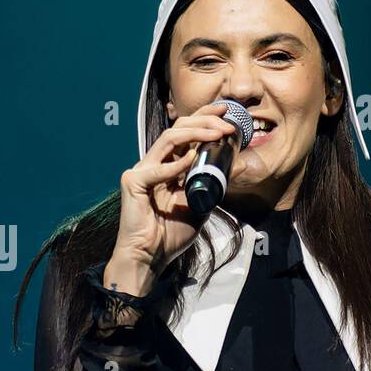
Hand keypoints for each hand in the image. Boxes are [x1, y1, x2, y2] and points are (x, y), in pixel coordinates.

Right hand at [105, 102, 241, 296]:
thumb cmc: (170, 236)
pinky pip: (156, 169)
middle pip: (177, 129)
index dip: (204, 118)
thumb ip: (214, 186)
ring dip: (196, 133)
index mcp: (168, 168)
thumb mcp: (201, 206)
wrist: (150, 258)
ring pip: (168, 139)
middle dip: (204, 121)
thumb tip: (238, 165)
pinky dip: (176, 165)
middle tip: (227, 123)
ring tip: (217, 134)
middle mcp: (154, 165)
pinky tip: (192, 161)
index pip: (185, 133)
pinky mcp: (132, 182)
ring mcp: (141, 171)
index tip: (226, 112)